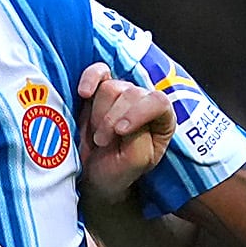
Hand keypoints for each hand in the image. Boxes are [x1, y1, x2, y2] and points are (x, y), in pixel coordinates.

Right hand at [74, 61, 173, 208]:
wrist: (92, 174)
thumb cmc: (118, 170)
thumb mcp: (136, 162)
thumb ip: (139, 138)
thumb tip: (125, 117)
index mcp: (162, 119)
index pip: (158, 102)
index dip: (138, 113)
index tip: (120, 131)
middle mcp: (144, 101)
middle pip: (131, 94)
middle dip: (112, 120)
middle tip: (101, 142)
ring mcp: (122, 92)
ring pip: (111, 87)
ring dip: (98, 113)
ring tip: (96, 134)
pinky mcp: (100, 87)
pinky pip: (98, 72)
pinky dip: (90, 79)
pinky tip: (84, 93)